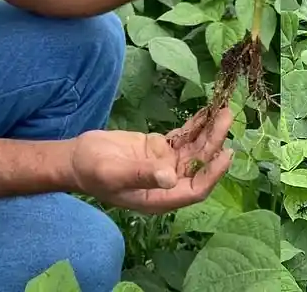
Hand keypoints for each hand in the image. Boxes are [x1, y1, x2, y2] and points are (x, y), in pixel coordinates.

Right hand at [70, 108, 233, 212]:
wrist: (78, 158)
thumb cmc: (93, 171)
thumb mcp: (115, 173)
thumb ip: (143, 175)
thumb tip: (171, 178)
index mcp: (159, 198)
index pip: (195, 190)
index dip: (213, 173)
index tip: (227, 153)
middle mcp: (167, 183)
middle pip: (199, 164)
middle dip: (215, 142)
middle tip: (228, 116)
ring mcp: (164, 164)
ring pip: (194, 148)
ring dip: (209, 131)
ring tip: (223, 108)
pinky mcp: (160, 148)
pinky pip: (183, 138)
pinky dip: (195, 125)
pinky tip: (207, 111)